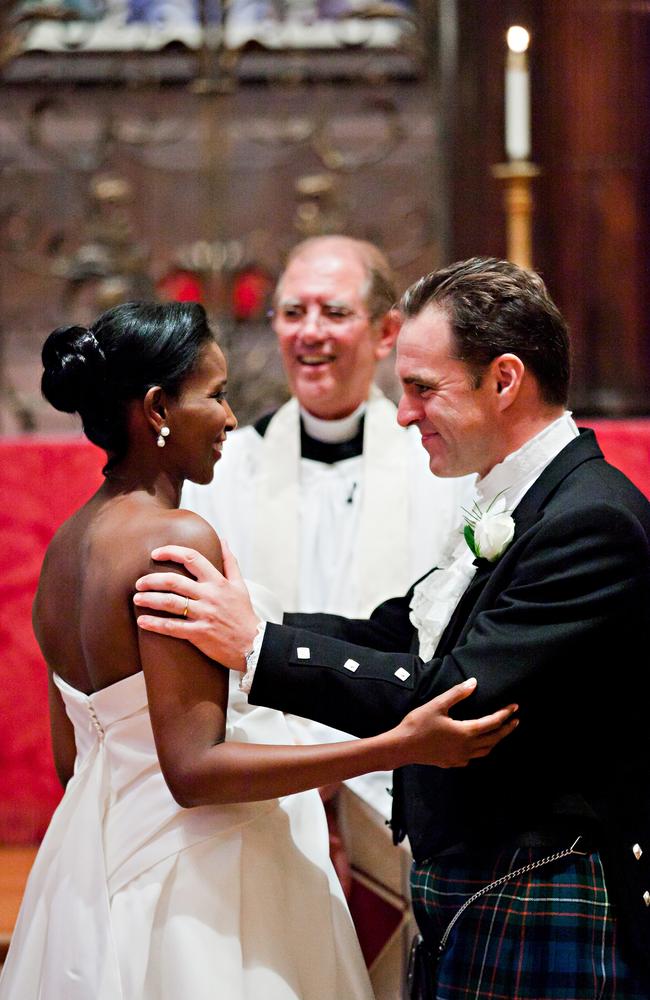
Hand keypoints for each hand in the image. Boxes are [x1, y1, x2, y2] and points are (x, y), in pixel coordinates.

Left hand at [133, 541, 259, 668]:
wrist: (254, 644)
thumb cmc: (243, 614)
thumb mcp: (240, 585)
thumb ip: (229, 561)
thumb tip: (222, 540)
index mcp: (218, 581)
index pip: (192, 558)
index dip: (171, 552)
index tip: (155, 554)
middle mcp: (210, 595)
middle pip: (174, 581)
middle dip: (152, 579)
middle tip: (139, 582)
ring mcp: (204, 614)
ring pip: (170, 603)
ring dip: (149, 599)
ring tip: (137, 598)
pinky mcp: (200, 633)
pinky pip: (173, 627)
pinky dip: (155, 624)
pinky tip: (142, 621)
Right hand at [396, 678, 518, 767]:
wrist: (402, 747)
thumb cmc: (418, 724)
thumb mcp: (437, 705)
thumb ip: (457, 693)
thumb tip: (473, 682)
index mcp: (466, 732)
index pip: (492, 723)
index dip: (504, 714)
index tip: (514, 707)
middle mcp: (466, 747)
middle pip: (493, 739)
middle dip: (506, 729)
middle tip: (515, 720)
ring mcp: (459, 757)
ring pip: (484, 751)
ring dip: (495, 741)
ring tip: (500, 733)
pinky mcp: (451, 762)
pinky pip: (472, 758)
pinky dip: (479, 751)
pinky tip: (476, 747)